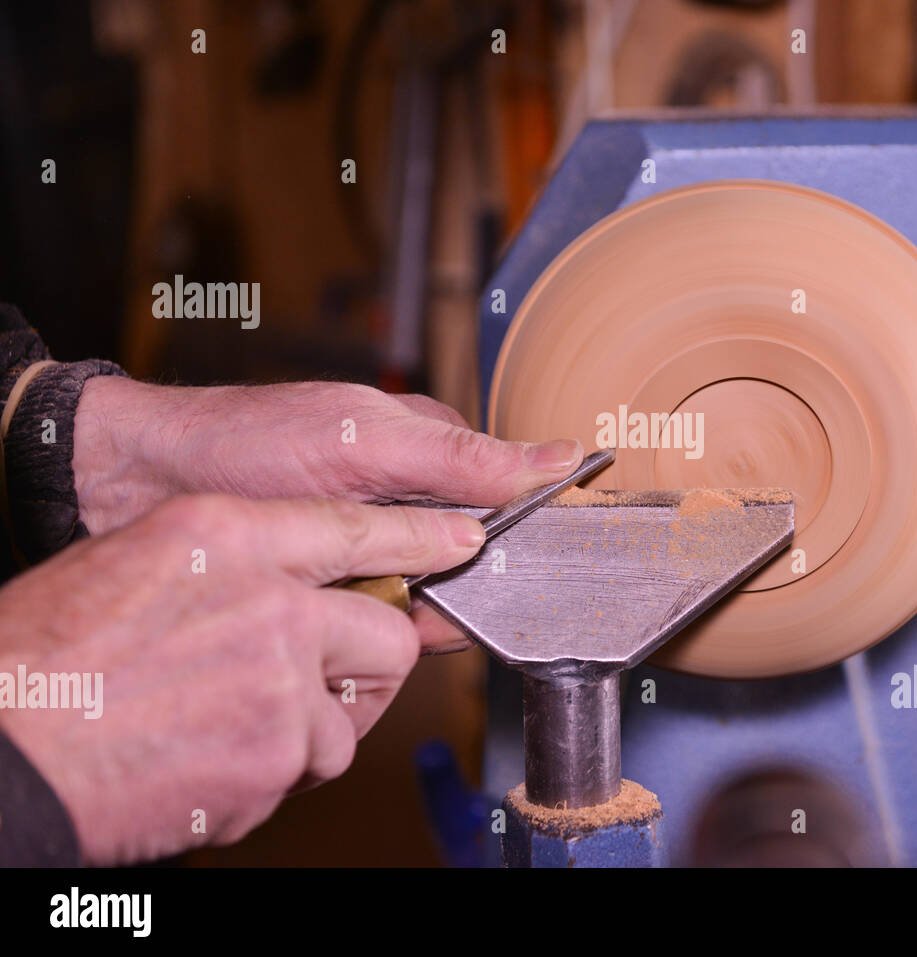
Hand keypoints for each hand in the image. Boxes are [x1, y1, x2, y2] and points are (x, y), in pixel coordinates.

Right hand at [0, 493, 484, 864]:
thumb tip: (306, 581)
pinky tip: (211, 759)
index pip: (356, 528)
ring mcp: (281, 678)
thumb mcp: (141, 561)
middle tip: (319, 680)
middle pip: (386, 631)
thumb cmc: (52, 652)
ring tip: (230, 727)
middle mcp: (270, 599)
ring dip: (310, 729)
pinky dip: (273, 773)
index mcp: (229, 535)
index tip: (465, 542)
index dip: (422, 539)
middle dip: (367, 663)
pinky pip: (312, 764)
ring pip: (353, 712)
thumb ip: (237, 562)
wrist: (7, 741)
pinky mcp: (279, 752)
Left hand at [71, 378, 581, 651]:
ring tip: (384, 604)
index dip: (522, 529)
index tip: (529, 563)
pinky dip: (382, 621)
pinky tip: (368, 625)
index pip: (505, 490)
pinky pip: (385, 609)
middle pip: (472, 548)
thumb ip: (463, 459)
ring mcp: (370, 534)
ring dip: (419, 605)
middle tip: (426, 589)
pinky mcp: (337, 573)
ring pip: (431, 585)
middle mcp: (405, 490)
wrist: (139, 481)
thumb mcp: (368, 443)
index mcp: (425, 444)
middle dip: (463, 578)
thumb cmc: (247, 441)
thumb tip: (559, 457)